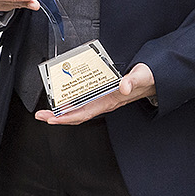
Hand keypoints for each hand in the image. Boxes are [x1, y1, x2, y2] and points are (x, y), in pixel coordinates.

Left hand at [36, 63, 155, 125]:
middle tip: (41, 115)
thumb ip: (132, 81)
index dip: (67, 117)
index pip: (84, 113)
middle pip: (76, 114)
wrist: (154, 79)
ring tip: (46, 110)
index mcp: (109, 101)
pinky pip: (83, 100)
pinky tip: (62, 99)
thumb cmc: (147, 78)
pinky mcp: (102, 92)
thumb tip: (123, 86)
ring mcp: (101, 98)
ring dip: (62, 110)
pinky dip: (71, 101)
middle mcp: (103, 102)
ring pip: (78, 108)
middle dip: (58, 117)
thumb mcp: (141, 76)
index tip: (53, 119)